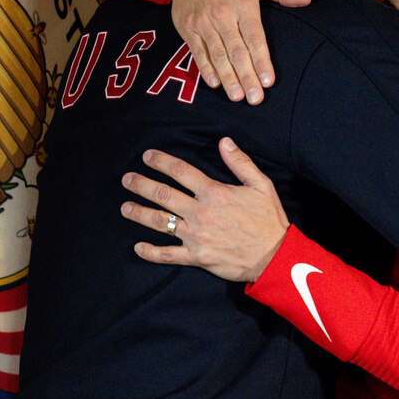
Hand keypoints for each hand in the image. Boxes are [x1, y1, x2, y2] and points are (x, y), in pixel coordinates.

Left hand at [120, 137, 289, 281]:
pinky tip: (138, 247)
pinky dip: (150, 252)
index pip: (181, 171)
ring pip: (159, 222)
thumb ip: (240, 162)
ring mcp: (195, 236)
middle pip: (162, 194)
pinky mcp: (196, 257)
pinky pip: (167, 254)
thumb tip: (224, 142)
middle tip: (126, 179)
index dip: (161, 162)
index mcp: (214, 192)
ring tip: (125, 207)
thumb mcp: (261, 185)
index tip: (147, 157)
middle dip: (141, 185)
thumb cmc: (268, 219)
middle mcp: (200, 212)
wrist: (274, 256)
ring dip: (139, 213)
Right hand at [158, 0, 311, 104]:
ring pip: (218, 55)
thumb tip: (306, 0)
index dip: (261, 60)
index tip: (269, 81)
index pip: (254, 37)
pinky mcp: (189, 30)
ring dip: (228, 78)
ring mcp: (204, 24)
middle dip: (246, 76)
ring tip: (238, 97)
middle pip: (237, 51)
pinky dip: (206, 69)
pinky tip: (216, 83)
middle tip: (256, 98)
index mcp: (243, 5)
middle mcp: (223, 16)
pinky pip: (198, 53)